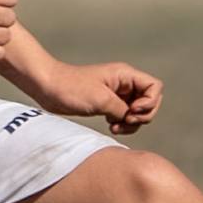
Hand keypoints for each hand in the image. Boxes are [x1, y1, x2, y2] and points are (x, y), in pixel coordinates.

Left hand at [36, 60, 163, 134]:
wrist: (48, 88)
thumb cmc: (72, 89)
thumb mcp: (101, 100)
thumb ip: (123, 109)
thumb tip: (131, 118)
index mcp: (125, 75)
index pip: (155, 87)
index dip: (150, 103)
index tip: (132, 110)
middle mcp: (124, 83)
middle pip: (150, 101)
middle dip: (142, 116)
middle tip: (126, 121)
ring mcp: (117, 93)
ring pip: (138, 111)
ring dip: (132, 123)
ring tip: (116, 127)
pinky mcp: (108, 103)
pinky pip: (125, 115)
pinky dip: (123, 123)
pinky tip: (111, 126)